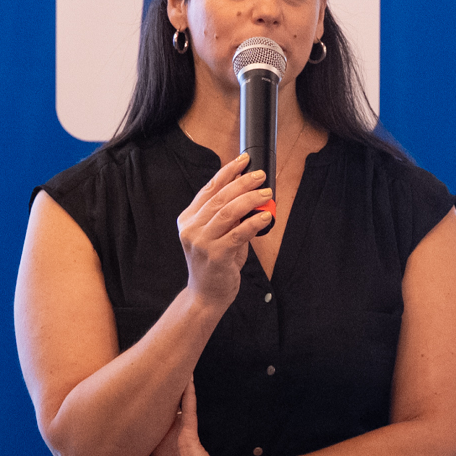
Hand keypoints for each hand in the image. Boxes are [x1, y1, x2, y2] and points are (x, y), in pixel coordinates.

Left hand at [111, 387, 230, 455]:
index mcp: (155, 450)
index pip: (138, 432)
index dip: (127, 422)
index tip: (111, 409)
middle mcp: (164, 437)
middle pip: (151, 414)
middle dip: (141, 398)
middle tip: (127, 377)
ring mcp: (178, 432)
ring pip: (170, 406)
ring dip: (166, 389)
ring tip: (158, 365)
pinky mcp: (189, 432)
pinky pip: (189, 410)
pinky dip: (188, 394)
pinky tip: (186, 378)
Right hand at [176, 152, 274, 313]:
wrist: (206, 295)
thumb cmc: (214, 263)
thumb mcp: (216, 235)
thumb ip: (227, 215)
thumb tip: (250, 194)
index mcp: (188, 219)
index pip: (209, 188)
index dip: (228, 172)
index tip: (244, 160)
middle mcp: (191, 228)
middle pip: (220, 197)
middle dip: (243, 183)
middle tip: (260, 177)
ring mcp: (201, 242)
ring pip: (229, 212)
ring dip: (250, 199)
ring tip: (266, 194)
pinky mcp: (215, 255)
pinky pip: (238, 233)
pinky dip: (253, 223)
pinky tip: (265, 217)